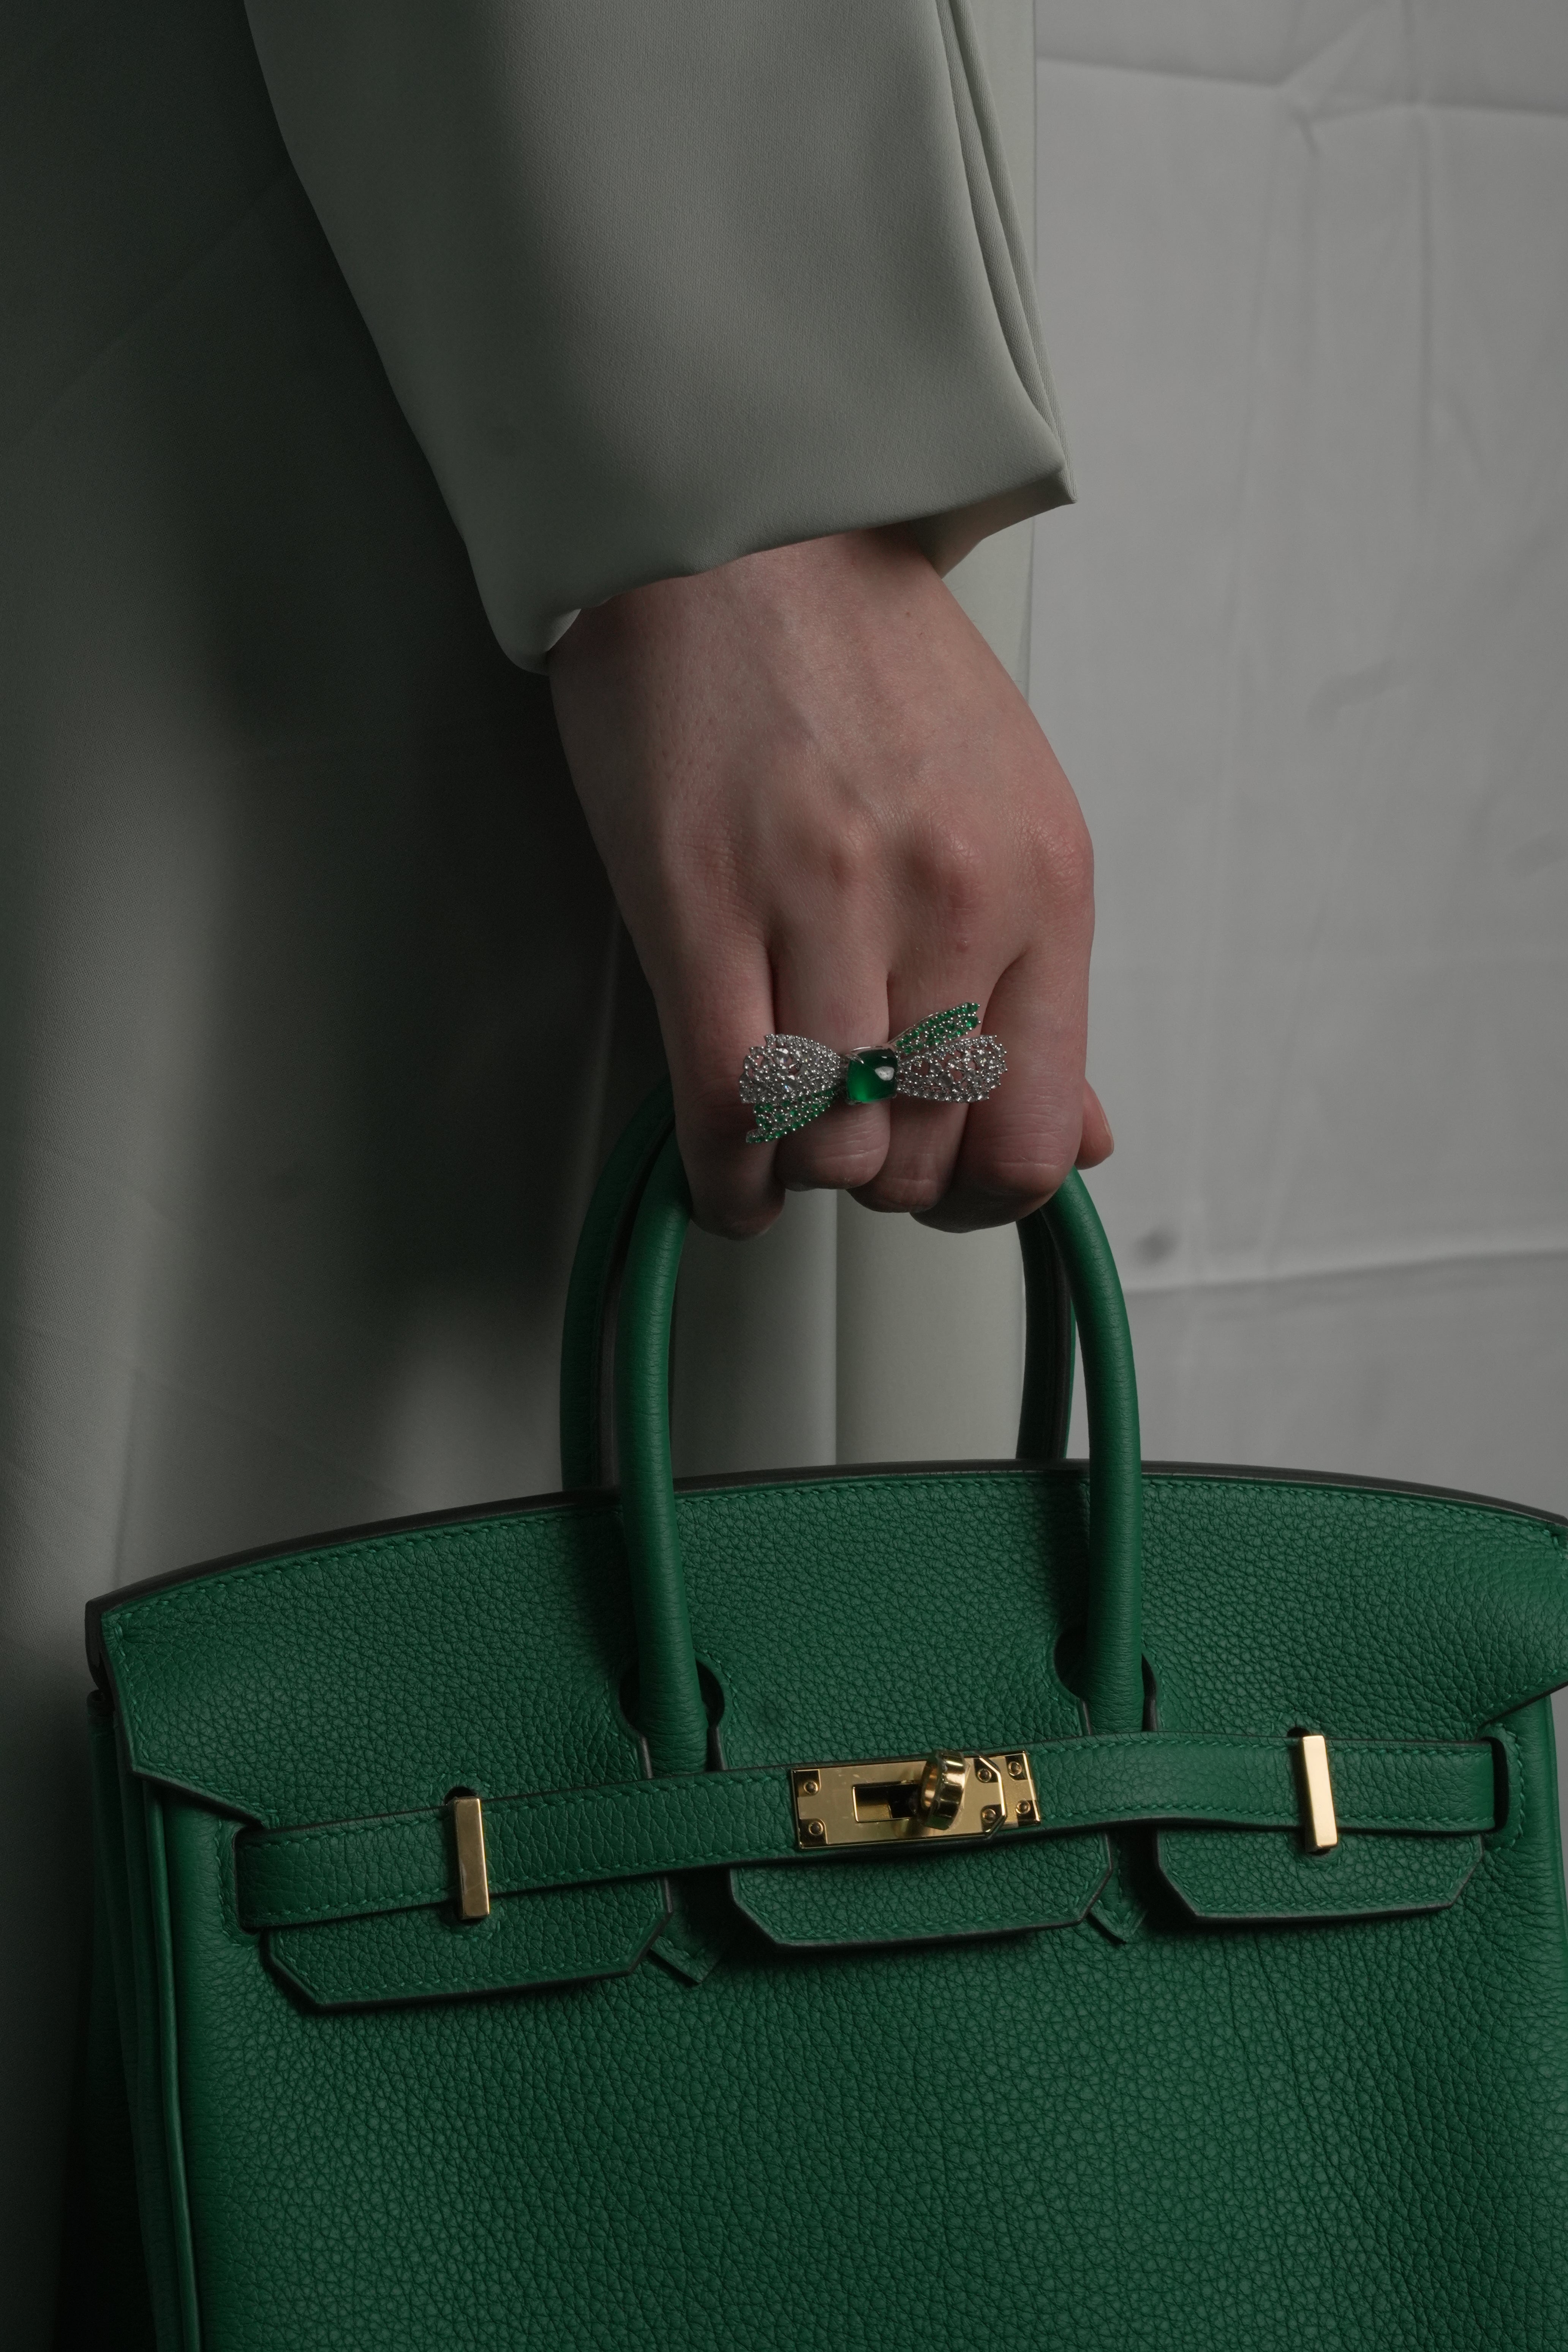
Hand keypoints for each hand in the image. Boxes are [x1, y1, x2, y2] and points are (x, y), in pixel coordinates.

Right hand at [549, 525, 1111, 1236]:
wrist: (747, 532)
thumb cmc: (869, 670)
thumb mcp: (1008, 817)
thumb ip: (1043, 994)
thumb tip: (1089, 1141)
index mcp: (1047, 889)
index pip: (1038, 1138)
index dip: (979, 1198)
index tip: (937, 1185)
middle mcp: (956, 903)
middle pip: (922, 1158)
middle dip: (877, 1174)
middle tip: (841, 1129)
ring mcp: (831, 902)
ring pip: (830, 1150)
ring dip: (800, 1166)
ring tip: (779, 1123)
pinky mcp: (705, 900)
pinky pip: (731, 1106)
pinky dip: (726, 1176)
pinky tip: (727, 1172)